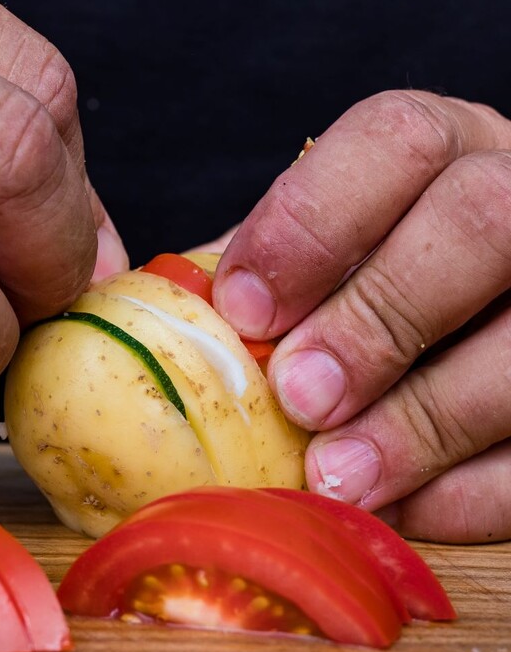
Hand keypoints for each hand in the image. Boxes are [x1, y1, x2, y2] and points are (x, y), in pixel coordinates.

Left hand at [214, 90, 510, 542]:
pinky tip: (396, 508)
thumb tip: (171, 319)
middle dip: (376, 319)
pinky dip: (466, 492)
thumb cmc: (366, 288)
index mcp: (444, 153)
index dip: (309, 228)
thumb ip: (264, 274)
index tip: (244, 311)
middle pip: (480, 223)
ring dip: (423, 423)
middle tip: (300, 396)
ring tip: (338, 476)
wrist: (472, 318)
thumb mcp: (324, 257)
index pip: (392, 143)